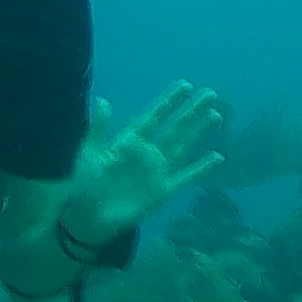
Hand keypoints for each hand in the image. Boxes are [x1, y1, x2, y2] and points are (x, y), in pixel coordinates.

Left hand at [60, 83, 229, 254]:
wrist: (86, 216)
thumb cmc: (84, 183)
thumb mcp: (89, 152)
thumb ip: (99, 128)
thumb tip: (103, 99)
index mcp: (129, 140)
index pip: (154, 116)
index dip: (169, 101)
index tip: (186, 85)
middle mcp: (148, 153)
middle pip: (174, 127)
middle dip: (191, 111)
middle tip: (210, 94)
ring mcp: (157, 171)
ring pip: (183, 146)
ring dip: (198, 131)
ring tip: (216, 115)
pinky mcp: (162, 191)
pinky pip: (186, 177)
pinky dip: (201, 167)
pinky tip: (217, 156)